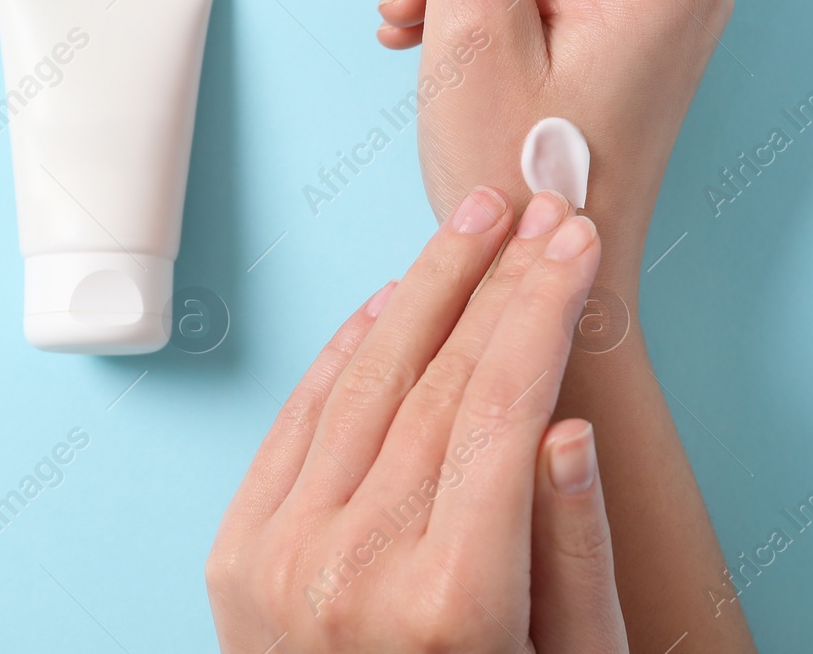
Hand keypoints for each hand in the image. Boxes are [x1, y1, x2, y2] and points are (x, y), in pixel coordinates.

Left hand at [207, 189, 626, 652]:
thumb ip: (569, 551)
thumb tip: (563, 422)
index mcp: (449, 605)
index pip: (505, 405)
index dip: (544, 305)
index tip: (575, 240)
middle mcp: (352, 573)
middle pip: (437, 377)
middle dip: (494, 277)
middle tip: (535, 207)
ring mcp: (279, 562)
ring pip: (363, 381)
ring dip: (421, 289)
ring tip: (471, 226)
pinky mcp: (236, 557)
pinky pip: (298, 421)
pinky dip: (348, 351)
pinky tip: (391, 300)